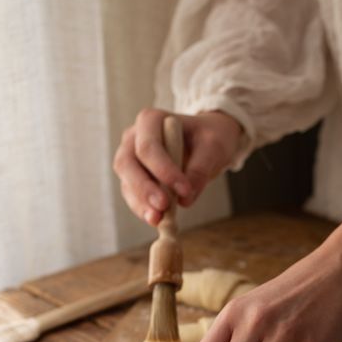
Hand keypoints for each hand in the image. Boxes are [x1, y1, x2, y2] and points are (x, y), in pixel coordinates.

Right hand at [113, 109, 241, 224]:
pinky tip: (157, 220)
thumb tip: (184, 200)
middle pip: (127, 164)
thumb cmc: (210, 137)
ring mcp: (131, 158)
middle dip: (144, 188)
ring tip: (158, 220)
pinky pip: (134, 195)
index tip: (184, 190)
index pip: (148, 146)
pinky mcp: (135, 178)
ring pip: (127, 182)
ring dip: (141, 203)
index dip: (163, 170)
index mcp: (151, 120)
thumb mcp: (214, 146)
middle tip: (162, 208)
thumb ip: (200, 169)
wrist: (207, 141)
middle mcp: (134, 137)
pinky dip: (144, 209)